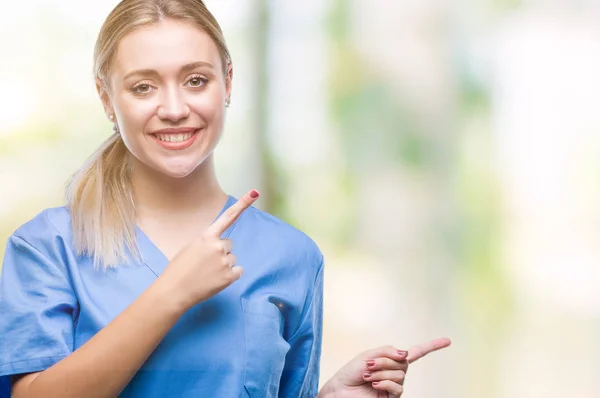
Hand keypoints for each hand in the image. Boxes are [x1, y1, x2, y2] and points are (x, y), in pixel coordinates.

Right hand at [158, 189, 259, 309]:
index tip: (255, 192)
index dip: (243, 203)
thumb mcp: (190, 248)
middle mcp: (218, 246)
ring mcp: (224, 261)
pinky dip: (230, 276)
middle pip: (229, 244)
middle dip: (220, 253)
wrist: (174, 291)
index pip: (228, 216)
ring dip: (223, 265)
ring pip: (232, 258)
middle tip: (205, 263)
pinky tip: (216, 280)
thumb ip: (207, 242)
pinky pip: (238, 271)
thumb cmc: (179, 270)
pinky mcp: (230, 276)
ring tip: (207, 273)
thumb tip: (221, 246)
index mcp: (207, 236)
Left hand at [319, 337, 450, 397]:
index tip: (448, 341)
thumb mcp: (368, 355)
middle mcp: (395, 372)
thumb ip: (388, 351)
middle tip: (369, 366)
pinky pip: (397, 386)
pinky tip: (374, 384)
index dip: (432, 346)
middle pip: (403, 361)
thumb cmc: (351, 373)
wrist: (340, 391)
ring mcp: (394, 385)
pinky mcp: (392, 397)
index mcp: (390, 360)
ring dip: (382, 372)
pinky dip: (385, 382)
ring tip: (368, 377)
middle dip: (385, 361)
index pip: (416, 352)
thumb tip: (407, 353)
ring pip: (400, 373)